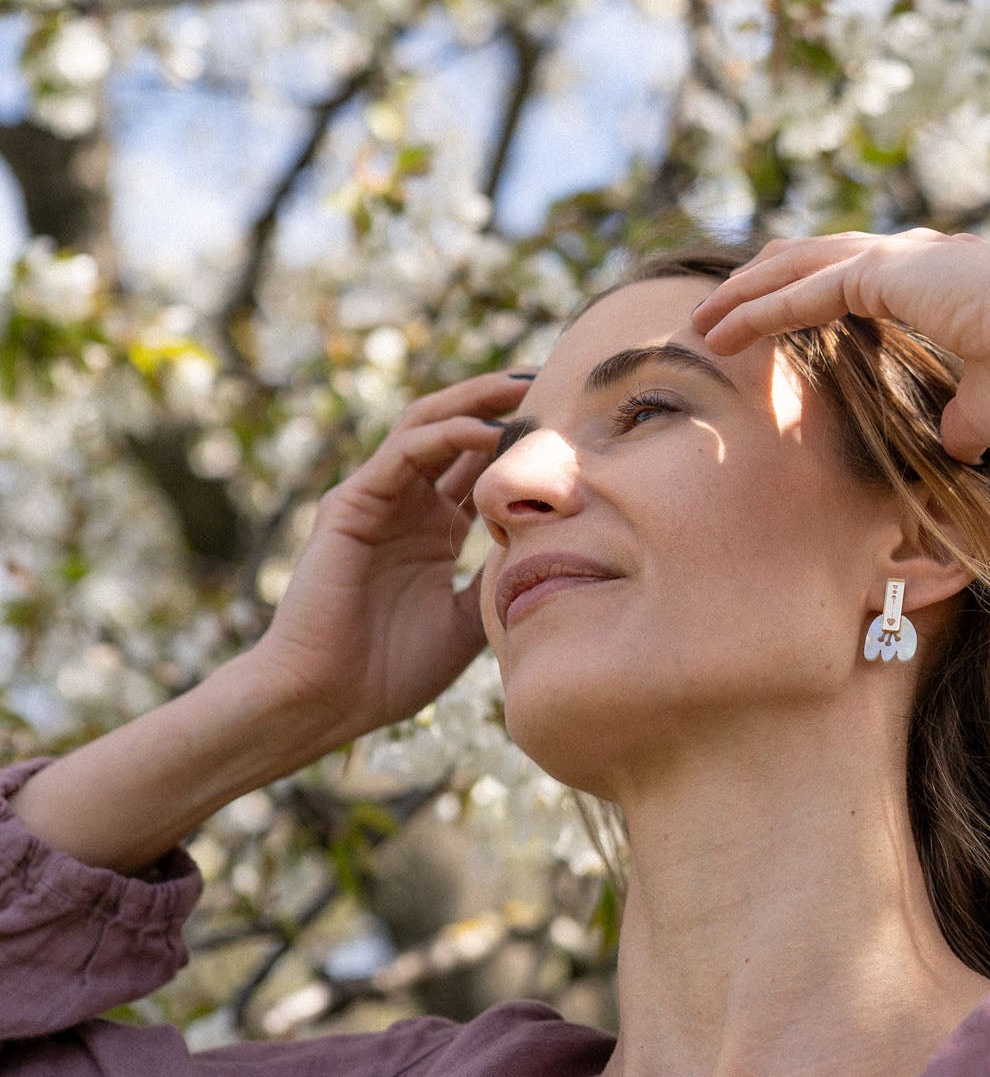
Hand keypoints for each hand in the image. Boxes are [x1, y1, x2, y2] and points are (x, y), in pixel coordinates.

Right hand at [245, 369, 523, 740]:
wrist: (326, 699)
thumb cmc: (391, 671)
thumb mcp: (468, 620)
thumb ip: (499, 578)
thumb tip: (556, 551)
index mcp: (433, 530)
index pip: (480, 465)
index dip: (522, 440)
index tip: (575, 421)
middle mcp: (406, 505)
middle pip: (457, 431)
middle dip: (503, 402)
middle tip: (555, 377)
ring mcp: (377, 499)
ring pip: (428, 424)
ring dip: (476, 400)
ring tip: (526, 384)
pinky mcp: (351, 503)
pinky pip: (403, 452)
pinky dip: (445, 434)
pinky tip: (488, 431)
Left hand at [690, 230, 989, 463]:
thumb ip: (965, 420)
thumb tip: (953, 441)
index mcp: (942, 286)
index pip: (858, 283)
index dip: (809, 300)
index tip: (771, 327)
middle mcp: (916, 261)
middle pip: (814, 262)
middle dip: (762, 286)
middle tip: (716, 314)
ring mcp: (900, 260)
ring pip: (796, 267)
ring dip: (744, 293)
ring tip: (701, 319)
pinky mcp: (887, 273)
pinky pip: (801, 292)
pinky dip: (756, 310)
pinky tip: (718, 330)